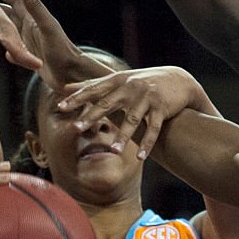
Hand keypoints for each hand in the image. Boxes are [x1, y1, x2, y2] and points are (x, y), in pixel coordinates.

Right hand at [0, 0, 111, 89]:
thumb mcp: (47, 27)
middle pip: (8, 15)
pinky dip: (11, 53)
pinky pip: (15, 53)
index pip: (16, 0)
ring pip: (10, 34)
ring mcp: (30, 44)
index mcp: (34, 19)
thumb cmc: (62, 51)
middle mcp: (31, 30)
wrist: (72, 75)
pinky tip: (6, 55)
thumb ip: (35, 8)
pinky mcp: (31, 59)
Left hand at [57, 67, 210, 159]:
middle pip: (108, 104)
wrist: (178, 80)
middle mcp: (130, 87)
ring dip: (123, 137)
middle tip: (77, 128)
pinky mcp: (162, 108)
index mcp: (117, 81)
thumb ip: (92, 85)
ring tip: (113, 151)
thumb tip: (64, 87)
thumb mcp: (118, 80)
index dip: (77, 98)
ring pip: (132, 119)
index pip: (93, 90)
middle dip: (92, 116)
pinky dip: (147, 144)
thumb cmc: (142, 82)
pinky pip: (153, 129)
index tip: (60, 107)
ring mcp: (146, 97)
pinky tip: (140, 158)